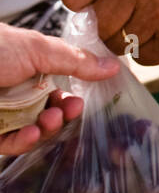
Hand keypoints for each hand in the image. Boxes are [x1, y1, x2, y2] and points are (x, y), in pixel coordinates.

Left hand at [0, 23, 117, 156]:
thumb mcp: (38, 49)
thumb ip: (76, 61)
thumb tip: (113, 66)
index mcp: (27, 69)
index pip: (57, 90)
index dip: (71, 99)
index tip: (83, 100)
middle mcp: (15, 93)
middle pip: (48, 113)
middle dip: (62, 115)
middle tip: (68, 111)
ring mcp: (2, 114)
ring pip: (33, 131)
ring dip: (46, 129)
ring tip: (49, 119)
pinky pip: (11, 143)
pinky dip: (24, 141)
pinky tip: (31, 133)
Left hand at [44, 0, 158, 65]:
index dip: (82, 0)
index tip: (97, 0)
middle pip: (98, 24)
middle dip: (111, 23)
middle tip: (133, 11)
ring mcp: (157, 10)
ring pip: (120, 44)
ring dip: (133, 38)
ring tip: (156, 17)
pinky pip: (147, 58)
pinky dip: (156, 49)